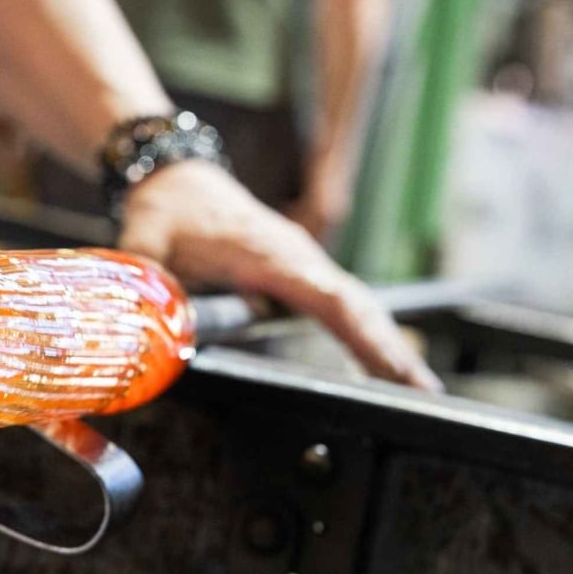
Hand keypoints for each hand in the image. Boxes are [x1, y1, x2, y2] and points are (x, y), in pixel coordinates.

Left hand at [119, 160, 440, 390]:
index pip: (329, 298)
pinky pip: (339, 305)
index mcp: (269, 254)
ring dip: (386, 343)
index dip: (363, 335)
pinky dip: (365, 333)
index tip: (393, 368)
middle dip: (392, 349)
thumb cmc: (166, 210)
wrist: (177, 178)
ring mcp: (302, 264)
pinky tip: (385, 365)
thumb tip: (147, 327)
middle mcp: (297, 258)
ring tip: (419, 391)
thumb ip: (150, 284)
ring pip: (355, 306)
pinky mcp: (298, 272)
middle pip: (357, 306)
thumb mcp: (146, 244)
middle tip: (426, 395)